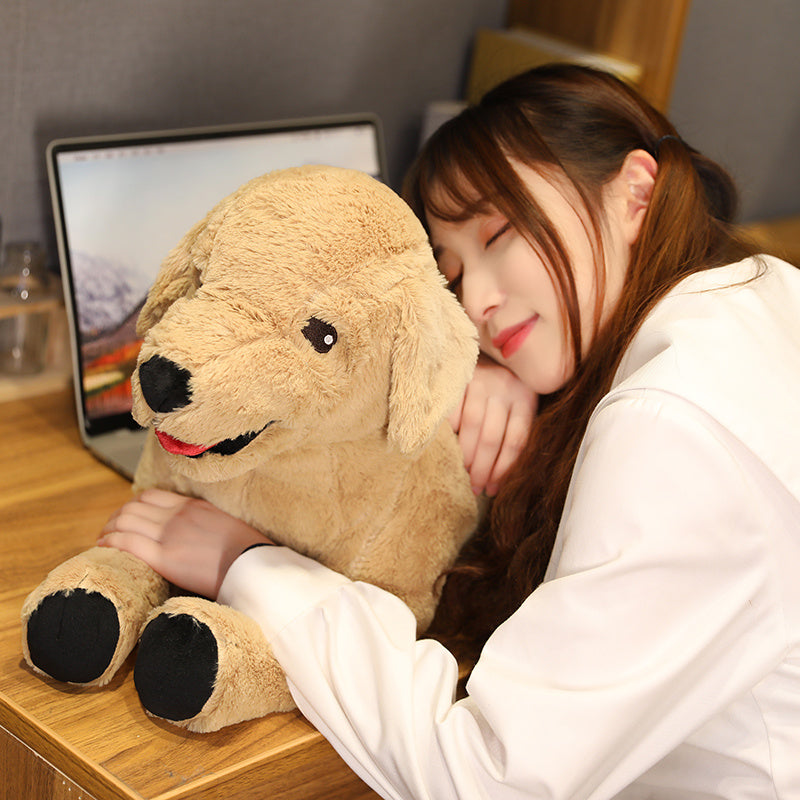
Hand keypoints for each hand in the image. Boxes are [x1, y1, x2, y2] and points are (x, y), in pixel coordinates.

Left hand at [97, 488, 271, 598]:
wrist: (253, 566)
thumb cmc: (246, 551)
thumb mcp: (223, 525)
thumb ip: (203, 523)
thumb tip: (194, 533)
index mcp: (192, 506)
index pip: (151, 496)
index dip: (133, 506)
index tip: (127, 518)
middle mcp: (177, 515)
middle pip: (133, 507)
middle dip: (116, 518)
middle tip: (110, 531)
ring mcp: (170, 534)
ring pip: (125, 521)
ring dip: (109, 529)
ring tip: (103, 540)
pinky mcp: (164, 557)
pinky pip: (127, 542)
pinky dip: (110, 542)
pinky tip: (102, 547)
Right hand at [449, 355, 536, 496]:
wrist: (489, 349)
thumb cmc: (505, 387)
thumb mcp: (519, 404)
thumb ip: (515, 429)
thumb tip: (503, 476)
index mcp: (525, 400)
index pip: (516, 442)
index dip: (504, 470)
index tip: (492, 490)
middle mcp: (506, 389)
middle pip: (492, 438)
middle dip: (482, 468)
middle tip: (474, 487)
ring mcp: (483, 381)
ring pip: (473, 426)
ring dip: (466, 454)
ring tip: (462, 471)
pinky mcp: (462, 375)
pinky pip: (454, 409)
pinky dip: (450, 429)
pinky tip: (449, 445)